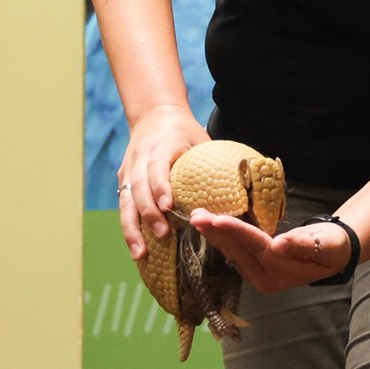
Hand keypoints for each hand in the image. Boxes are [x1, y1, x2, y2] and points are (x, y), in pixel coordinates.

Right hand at [117, 105, 210, 259]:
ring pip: (126, 202)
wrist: (154, 115)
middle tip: (163, 234)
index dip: (160, 186)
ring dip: (132, 229)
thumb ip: (215, 164)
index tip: (169, 206)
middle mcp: (140, 158)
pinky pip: (124, 206)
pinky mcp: (124, 180)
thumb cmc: (185, 131)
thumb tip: (245, 191)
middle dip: (149, 213)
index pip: (157, 166)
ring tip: (140, 253)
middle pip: (139, 188)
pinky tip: (137, 248)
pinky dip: (129, 228)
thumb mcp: (202, 140)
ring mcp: (128, 170)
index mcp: (162, 145)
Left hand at [188, 209, 353, 292]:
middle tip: (196, 215)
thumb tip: (279, 245)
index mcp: (282, 272)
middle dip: (216, 232)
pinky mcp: (255, 269)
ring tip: (197, 218)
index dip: (236, 232)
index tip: (216, 219)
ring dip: (214, 235)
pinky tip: (210, 226)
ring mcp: (259, 276)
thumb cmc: (333, 245)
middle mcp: (266, 278)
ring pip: (232, 252)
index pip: (255, 247)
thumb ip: (302, 245)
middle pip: (238, 250)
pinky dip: (221, 238)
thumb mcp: (326, 245)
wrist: (335, 253)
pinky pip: (234, 252)